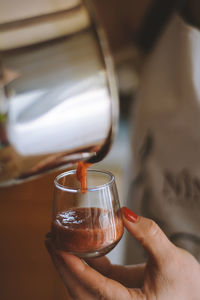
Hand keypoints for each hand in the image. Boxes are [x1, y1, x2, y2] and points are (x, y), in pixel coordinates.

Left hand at [45, 207, 199, 299]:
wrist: (195, 295)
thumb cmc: (188, 286)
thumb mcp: (170, 259)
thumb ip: (149, 235)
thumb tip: (125, 212)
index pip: (92, 286)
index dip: (72, 266)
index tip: (56, 247)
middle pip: (80, 288)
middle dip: (62, 264)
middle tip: (50, 240)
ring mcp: (115, 299)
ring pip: (84, 284)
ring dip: (70, 262)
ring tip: (58, 241)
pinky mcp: (118, 290)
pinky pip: (96, 277)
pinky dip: (85, 261)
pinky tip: (81, 244)